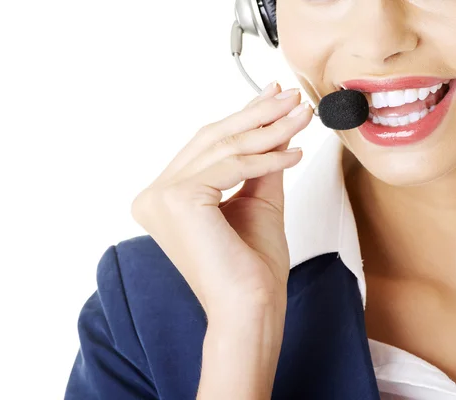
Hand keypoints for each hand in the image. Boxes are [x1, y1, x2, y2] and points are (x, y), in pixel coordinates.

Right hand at [131, 82, 312, 318]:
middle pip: (212, 139)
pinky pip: (232, 166)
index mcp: (165, 198)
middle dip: (257, 115)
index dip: (241, 118)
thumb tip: (276, 124)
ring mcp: (160, 197)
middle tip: (291, 98)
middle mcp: (154, 196)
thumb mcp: (258, 200)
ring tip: (301, 117)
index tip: (273, 99)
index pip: (206, 147)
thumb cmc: (251, 267)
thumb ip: (260, 161)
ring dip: (269, 129)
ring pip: (224, 147)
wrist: (250, 309)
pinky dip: (267, 157)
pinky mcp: (176, 200)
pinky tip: (294, 152)